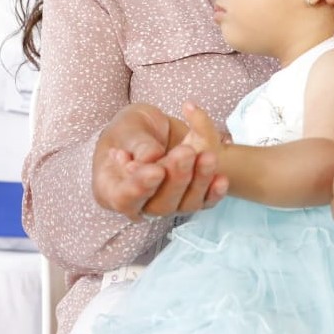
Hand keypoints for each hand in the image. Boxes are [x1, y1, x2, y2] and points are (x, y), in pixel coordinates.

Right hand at [93, 103, 227, 220]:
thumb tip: (152, 157)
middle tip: (185, 151)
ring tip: (208, 156)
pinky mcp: (189, 197)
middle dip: (175, 178)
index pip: (124, 198)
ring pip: (184, 204)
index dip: (140, 187)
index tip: (156, 171)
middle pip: (159, 204)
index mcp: (112, 188)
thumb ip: (137, 143)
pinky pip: (203, 202)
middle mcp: (140, 203)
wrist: (151, 130)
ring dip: (199, 181)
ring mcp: (166, 203)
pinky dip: (214, 193)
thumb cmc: (129, 130)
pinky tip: (221, 178)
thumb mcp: (126, 128)